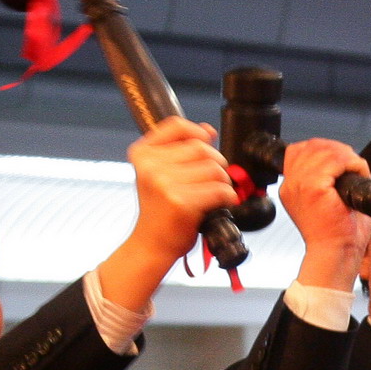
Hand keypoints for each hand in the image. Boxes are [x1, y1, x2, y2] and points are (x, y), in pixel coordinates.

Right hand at [98, 116, 236, 310]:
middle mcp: (149, 166)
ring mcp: (163, 183)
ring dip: (223, 183)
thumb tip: (207, 130)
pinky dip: (228, 198)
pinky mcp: (180, 202)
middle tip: (213, 181)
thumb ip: (181, 150)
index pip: (176, 126)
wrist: (152, 244)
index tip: (206, 143)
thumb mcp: (161, 173)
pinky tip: (219, 204)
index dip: (198, 132)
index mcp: (142, 153)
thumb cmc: (161, 209)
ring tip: (213, 195)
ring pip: (215, 169)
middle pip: (202, 148)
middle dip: (217, 164)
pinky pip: (220, 190)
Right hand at [280, 138, 370, 289]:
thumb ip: (331, 180)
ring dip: (347, 156)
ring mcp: (300, 185)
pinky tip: (358, 174)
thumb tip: (348, 162)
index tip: (343, 160)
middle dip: (337, 149)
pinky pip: (335, 161)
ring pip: (324, 151)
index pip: (298, 151)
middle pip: (311, 146)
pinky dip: (352, 164)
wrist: (337, 256)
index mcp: (292, 188)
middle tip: (354, 164)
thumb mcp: (329, 202)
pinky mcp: (314, 189)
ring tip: (358, 171)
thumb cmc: (339, 236)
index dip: (324, 149)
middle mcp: (291, 185)